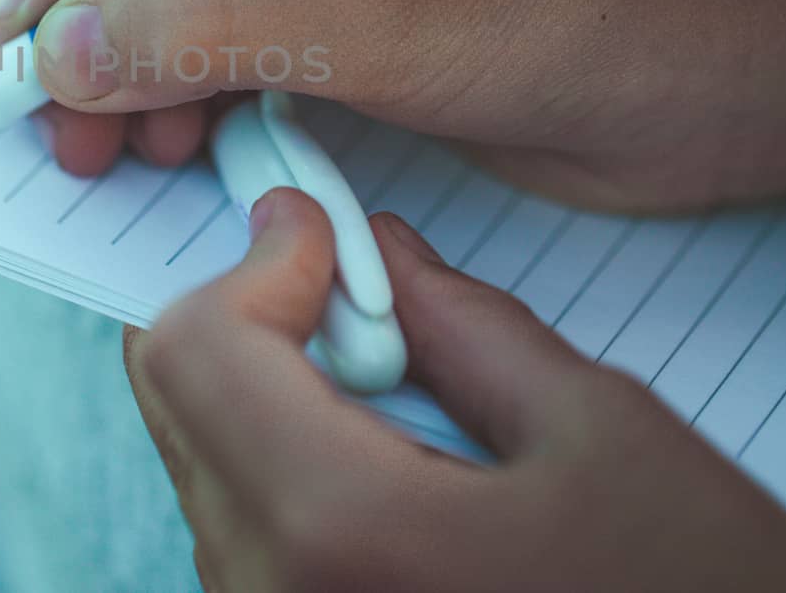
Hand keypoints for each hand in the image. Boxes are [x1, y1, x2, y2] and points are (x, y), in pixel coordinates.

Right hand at [0, 0, 785, 210]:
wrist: (712, 71)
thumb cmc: (606, 14)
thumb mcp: (407, 23)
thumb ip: (222, 24)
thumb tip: (59, 49)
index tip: (59, 55)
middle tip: (53, 116)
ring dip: (98, 42)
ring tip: (112, 146)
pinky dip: (152, 64)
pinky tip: (172, 132)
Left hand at [122, 188, 785, 592]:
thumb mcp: (608, 439)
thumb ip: (468, 326)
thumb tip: (383, 252)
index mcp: (339, 530)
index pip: (196, 347)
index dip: (256, 260)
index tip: (319, 229)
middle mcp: (274, 592)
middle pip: (177, 395)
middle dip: (252, 310)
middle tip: (356, 287)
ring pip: (201, 454)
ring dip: (270, 382)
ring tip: (396, 381)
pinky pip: (240, 521)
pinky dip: (284, 453)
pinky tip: (391, 453)